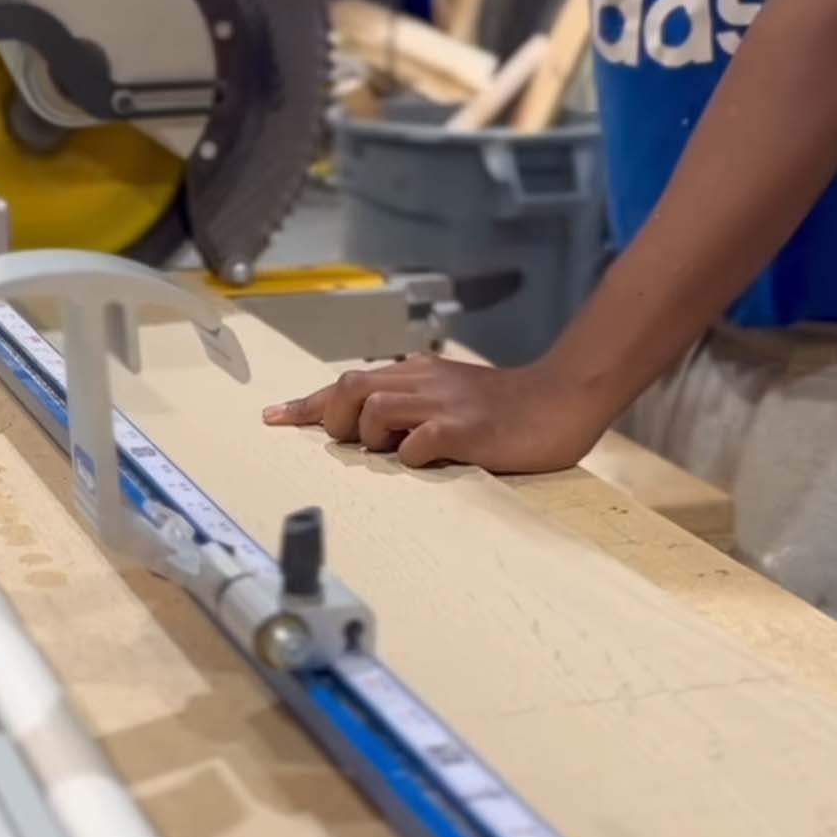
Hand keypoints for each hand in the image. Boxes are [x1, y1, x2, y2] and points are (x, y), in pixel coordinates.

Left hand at [262, 354, 610, 472]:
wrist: (561, 401)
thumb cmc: (506, 409)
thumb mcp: (450, 398)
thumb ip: (411, 407)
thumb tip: (367, 429)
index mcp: (417, 374)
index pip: (349, 382)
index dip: (307, 403)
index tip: (274, 418)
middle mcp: (423, 382)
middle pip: (350, 387)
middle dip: (331, 417)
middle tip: (343, 442)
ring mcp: (442, 404)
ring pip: (373, 410)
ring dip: (370, 437)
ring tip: (395, 451)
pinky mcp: (463, 430)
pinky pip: (415, 443)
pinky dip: (408, 457)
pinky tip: (426, 462)